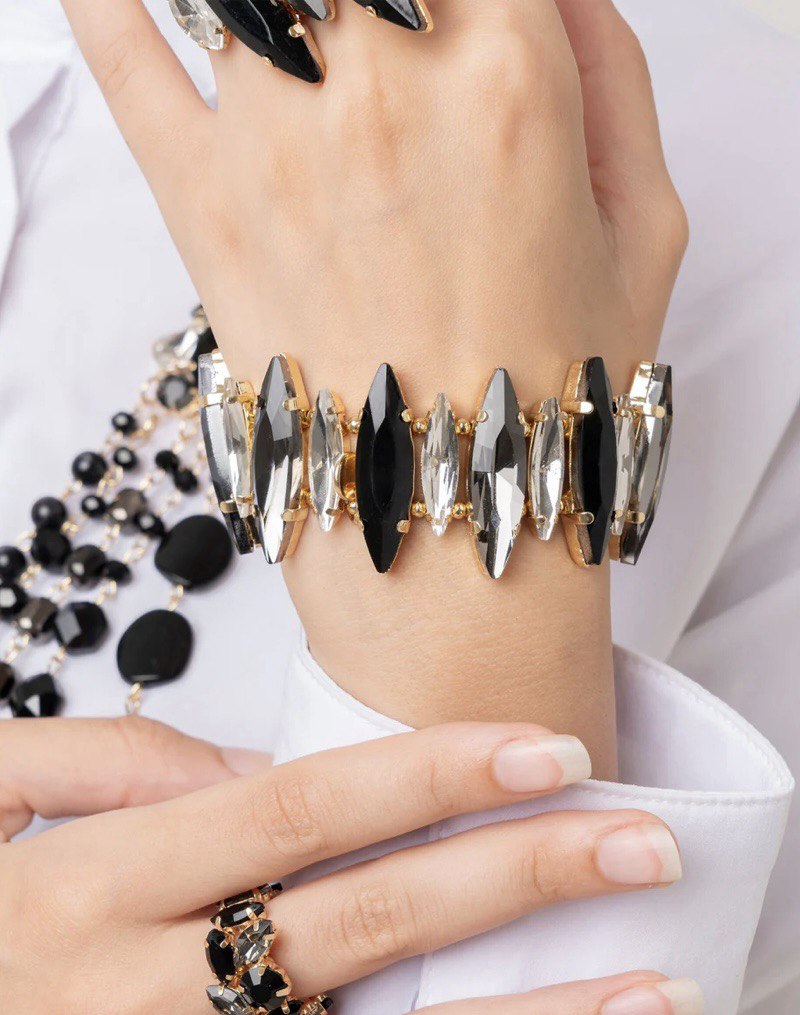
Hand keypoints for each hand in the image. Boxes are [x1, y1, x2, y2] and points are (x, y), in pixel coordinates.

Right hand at [0, 716, 697, 1012]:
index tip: (542, 750)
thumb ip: (107, 764)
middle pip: (368, 920)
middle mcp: (149, 994)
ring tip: (653, 988)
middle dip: (515, 876)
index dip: (430, 774)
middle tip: (640, 842)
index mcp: (98, 890)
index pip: (300, 809)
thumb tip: (248, 762)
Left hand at [57, 0, 688, 768]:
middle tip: (374, 33)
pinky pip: (125, 52)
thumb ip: (614, 72)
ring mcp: (280, 142)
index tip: (460, 13)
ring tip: (296, 36)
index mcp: (514, 83)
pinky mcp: (202, 203)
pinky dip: (108, 0)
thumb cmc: (554, 394)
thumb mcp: (647, 230)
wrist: (448, 527)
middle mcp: (389, 89)